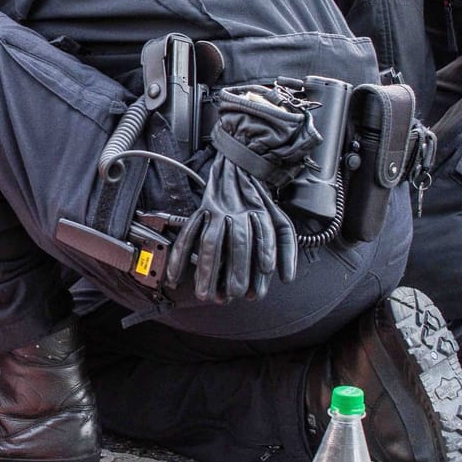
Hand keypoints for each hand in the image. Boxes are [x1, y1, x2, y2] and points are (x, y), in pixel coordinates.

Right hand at [164, 157, 298, 302]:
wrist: (239, 166)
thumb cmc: (259, 201)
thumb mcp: (280, 220)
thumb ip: (286, 250)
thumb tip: (287, 278)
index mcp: (260, 213)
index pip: (264, 239)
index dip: (262, 260)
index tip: (259, 282)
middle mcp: (238, 212)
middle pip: (238, 244)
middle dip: (234, 272)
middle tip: (232, 295)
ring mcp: (216, 212)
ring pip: (210, 242)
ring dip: (206, 269)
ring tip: (204, 293)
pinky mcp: (201, 212)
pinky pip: (188, 235)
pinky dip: (179, 256)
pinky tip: (174, 276)